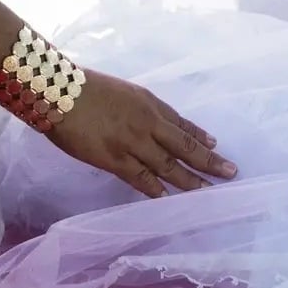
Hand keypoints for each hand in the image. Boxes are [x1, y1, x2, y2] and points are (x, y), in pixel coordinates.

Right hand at [45, 69, 236, 197]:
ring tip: (208, 190)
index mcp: (150, 105)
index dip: (201, 137)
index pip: (183, 124)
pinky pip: (141, 179)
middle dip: (209, 161)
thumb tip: (167, 126)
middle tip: (231, 172)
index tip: (217, 147)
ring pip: (169, 166)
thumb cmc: (88, 89)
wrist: (56, 90)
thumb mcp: (127, 92)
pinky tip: (170, 198)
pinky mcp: (114, 159)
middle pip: (185, 146)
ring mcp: (133, 143)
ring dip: (190, 180)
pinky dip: (157, 189)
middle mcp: (148, 124)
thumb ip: (148, 109)